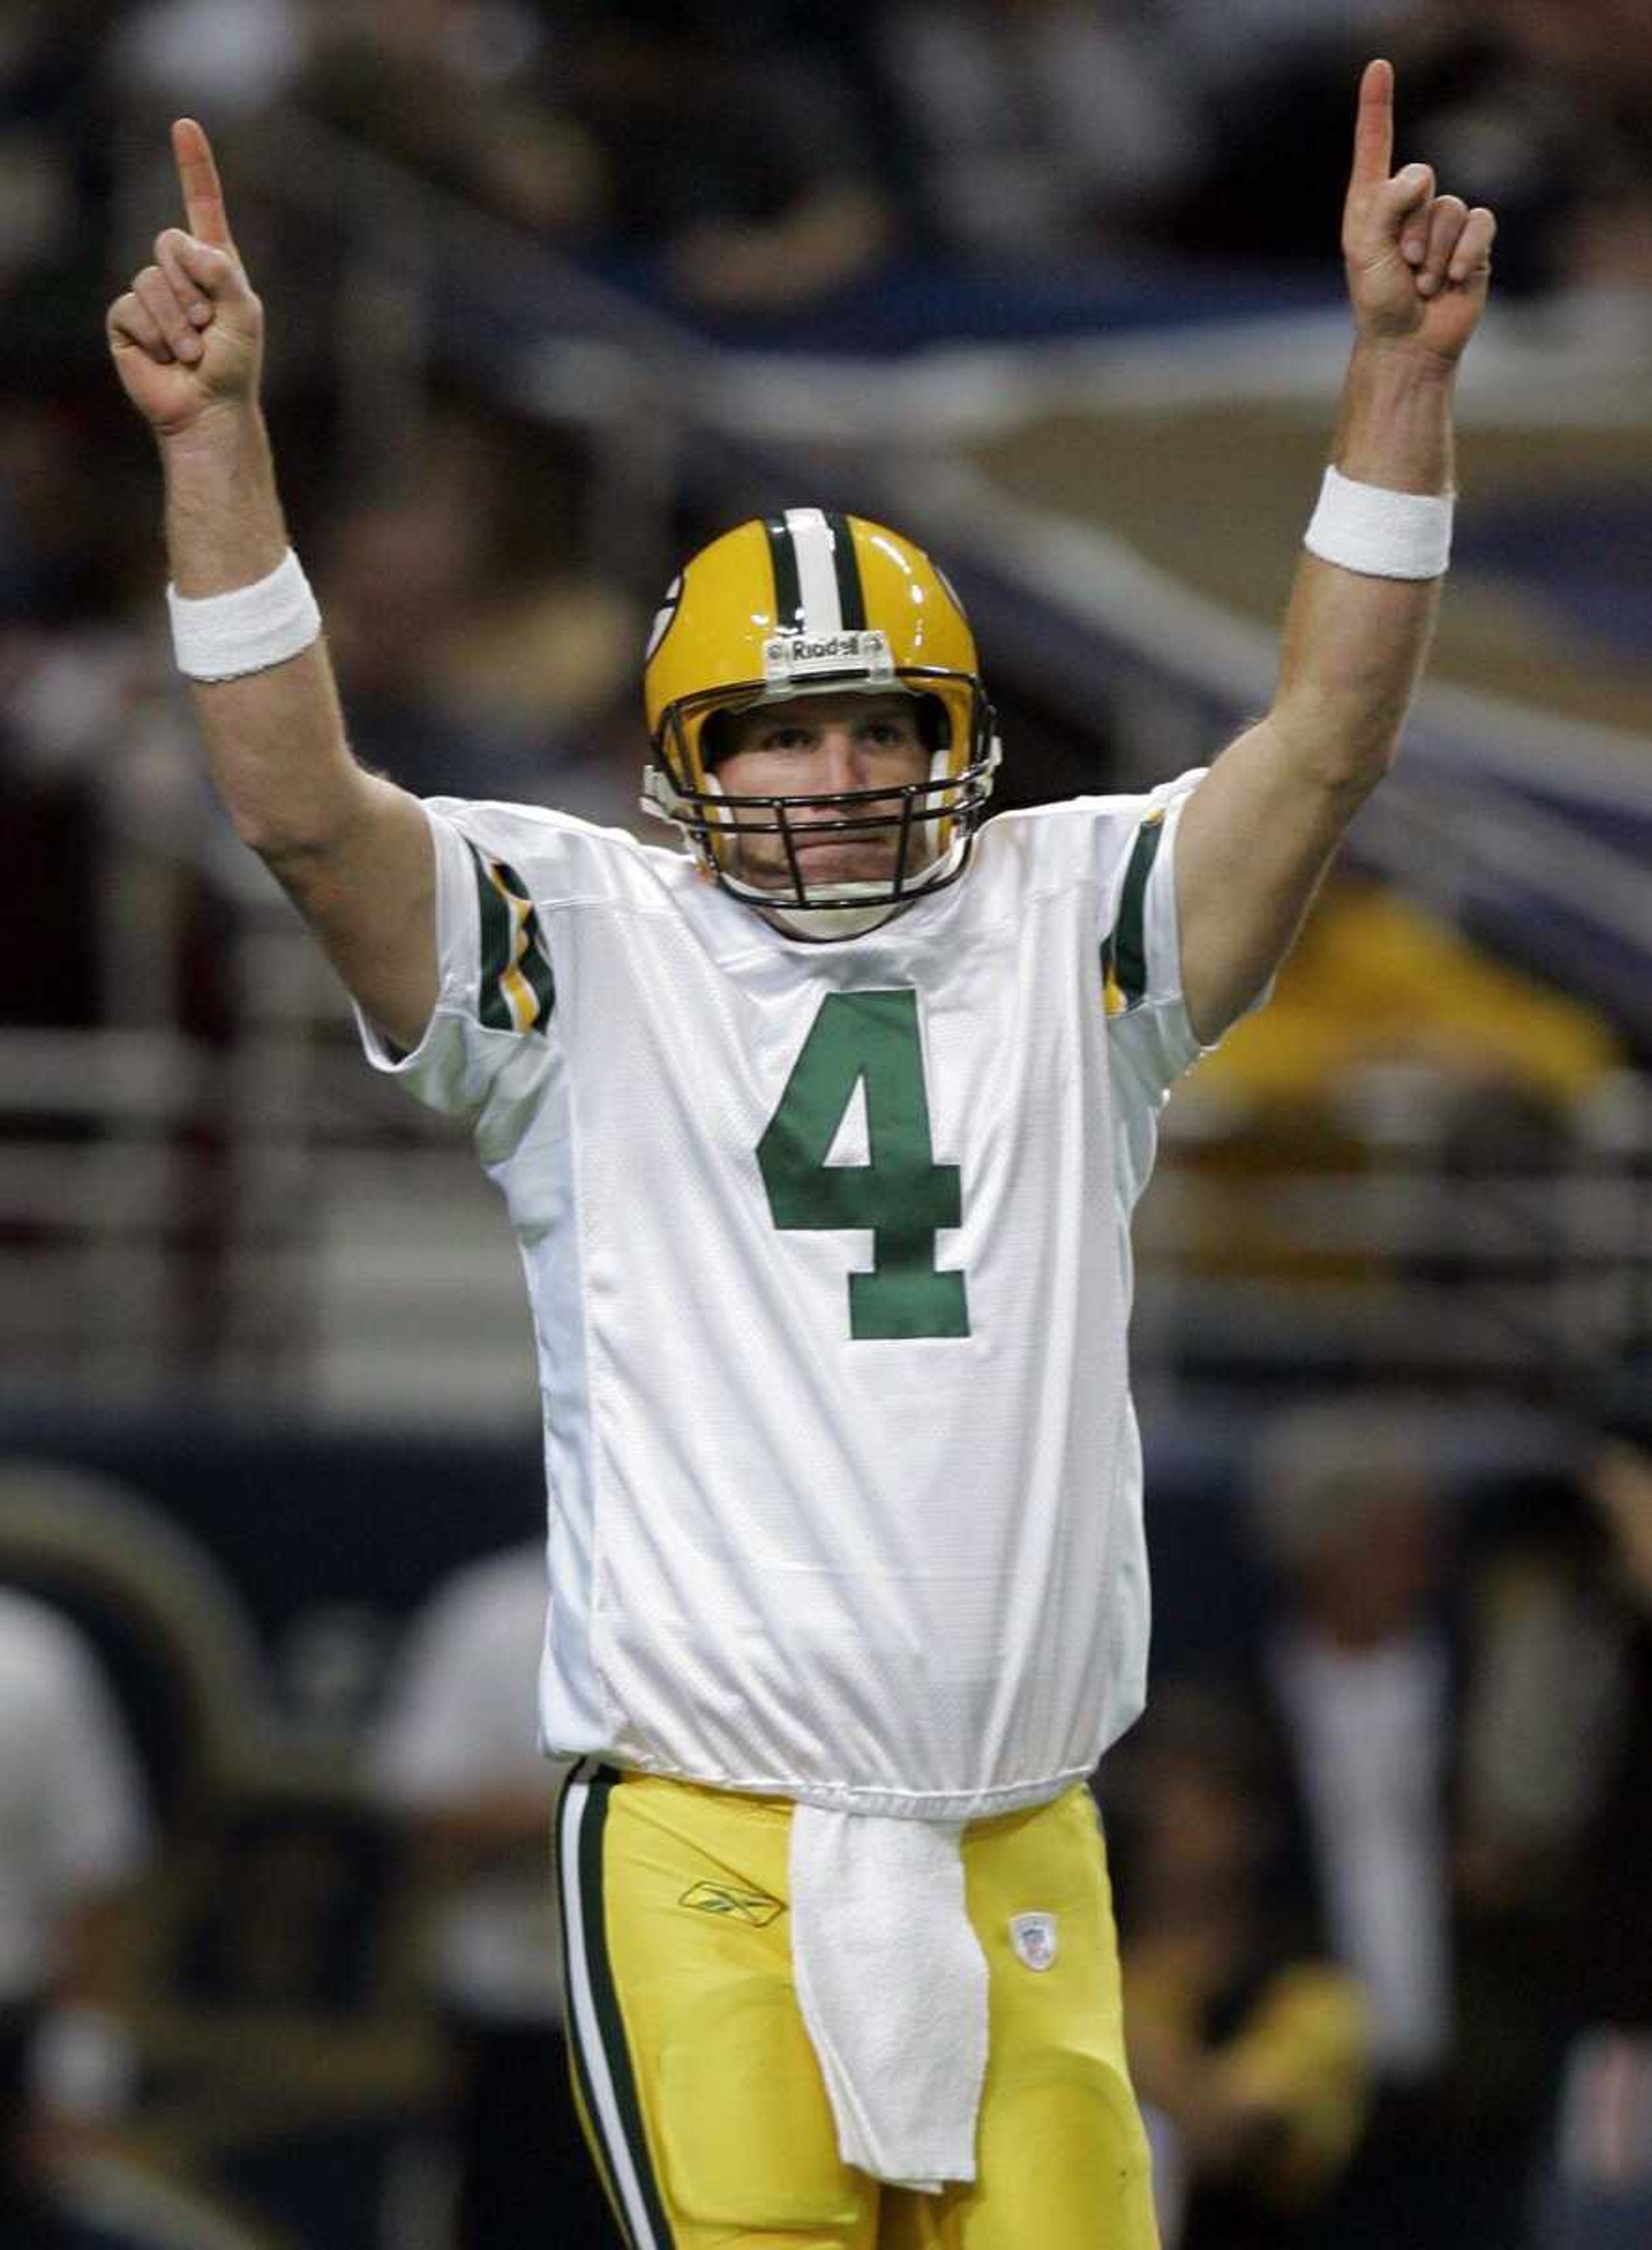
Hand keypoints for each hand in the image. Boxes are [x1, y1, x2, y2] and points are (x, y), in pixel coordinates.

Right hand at [107, 119, 262, 438]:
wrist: (209, 410)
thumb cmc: (235, 365)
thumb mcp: (244, 313)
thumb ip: (222, 270)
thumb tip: (184, 244)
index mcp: (213, 263)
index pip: (202, 205)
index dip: (193, 166)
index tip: (184, 125)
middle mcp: (179, 273)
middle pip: (168, 240)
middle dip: (192, 285)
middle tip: (207, 327)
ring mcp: (149, 294)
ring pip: (150, 279)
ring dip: (177, 321)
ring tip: (192, 351)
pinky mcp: (125, 320)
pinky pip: (131, 308)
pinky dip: (155, 335)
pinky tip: (167, 357)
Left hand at [1342, 59, 1495, 365]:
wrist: (1409, 344)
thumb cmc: (1379, 301)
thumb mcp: (1368, 250)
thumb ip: (1387, 204)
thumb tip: (1422, 175)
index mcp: (1372, 204)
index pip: (1375, 146)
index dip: (1377, 106)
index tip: (1378, 66)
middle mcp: (1408, 206)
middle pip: (1421, 178)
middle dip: (1410, 228)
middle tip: (1402, 268)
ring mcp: (1443, 223)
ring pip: (1450, 208)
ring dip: (1436, 252)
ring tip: (1424, 283)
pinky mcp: (1473, 241)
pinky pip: (1480, 222)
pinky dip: (1466, 253)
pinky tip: (1453, 281)